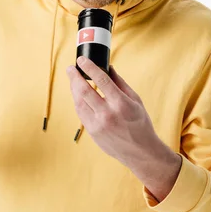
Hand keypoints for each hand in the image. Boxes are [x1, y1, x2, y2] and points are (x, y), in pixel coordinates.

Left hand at [67, 56, 181, 200]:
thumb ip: (120, 82)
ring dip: (73, 89)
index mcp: (120, 104)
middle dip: (74, 77)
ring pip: (78, 102)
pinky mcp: (92, 132)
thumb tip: (108, 67)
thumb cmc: (140, 123)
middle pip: (84, 90)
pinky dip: (78, 101)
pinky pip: (80, 113)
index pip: (101, 80)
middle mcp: (107, 114)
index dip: (89, 67)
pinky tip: (78, 95)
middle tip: (70, 68)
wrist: (140, 152)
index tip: (81, 60)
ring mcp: (97, 125)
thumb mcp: (135, 100)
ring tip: (73, 80)